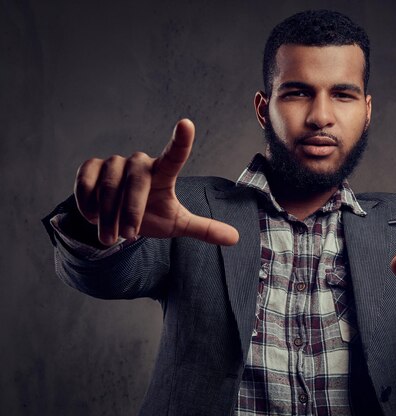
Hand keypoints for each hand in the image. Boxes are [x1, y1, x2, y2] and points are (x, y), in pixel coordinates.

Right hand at [74, 119, 238, 245]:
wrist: (117, 219)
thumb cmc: (152, 215)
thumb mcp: (177, 224)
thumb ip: (204, 229)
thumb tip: (235, 238)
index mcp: (163, 173)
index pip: (175, 155)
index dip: (180, 140)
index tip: (187, 124)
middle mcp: (140, 163)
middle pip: (135, 184)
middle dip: (130, 213)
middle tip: (128, 236)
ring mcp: (114, 163)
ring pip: (109, 187)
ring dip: (108, 216)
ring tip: (109, 236)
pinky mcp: (91, 167)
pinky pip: (86, 183)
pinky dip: (87, 203)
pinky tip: (92, 216)